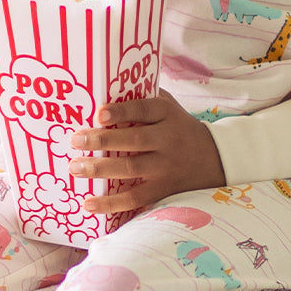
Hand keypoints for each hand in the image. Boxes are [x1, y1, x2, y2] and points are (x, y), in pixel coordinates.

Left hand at [68, 91, 225, 214]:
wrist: (214, 158)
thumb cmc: (179, 127)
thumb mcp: (169, 106)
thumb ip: (145, 96)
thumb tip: (107, 86)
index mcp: (167, 114)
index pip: (144, 110)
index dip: (122, 111)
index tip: (100, 113)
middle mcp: (168, 139)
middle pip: (135, 140)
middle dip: (103, 140)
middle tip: (75, 140)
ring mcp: (166, 167)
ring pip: (132, 169)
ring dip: (101, 169)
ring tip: (75, 168)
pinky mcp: (163, 189)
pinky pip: (136, 198)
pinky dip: (111, 204)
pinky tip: (89, 203)